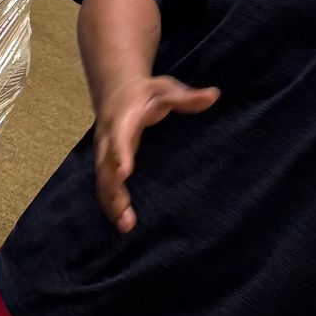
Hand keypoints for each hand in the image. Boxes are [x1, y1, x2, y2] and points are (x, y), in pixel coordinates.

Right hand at [94, 76, 218, 231]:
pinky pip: (103, 185)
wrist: (116, 88)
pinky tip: (123, 223)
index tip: (125, 171)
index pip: (119, 139)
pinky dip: (110, 204)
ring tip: (126, 226)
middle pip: (105, 167)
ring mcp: (104, 153)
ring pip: (102, 181)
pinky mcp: (105, 163)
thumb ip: (186, 97)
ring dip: (111, 204)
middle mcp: (108, 139)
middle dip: (113, 190)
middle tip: (124, 213)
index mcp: (122, 121)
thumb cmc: (145, 92)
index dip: (120, 155)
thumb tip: (213, 95)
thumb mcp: (165, 89)